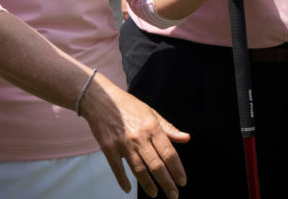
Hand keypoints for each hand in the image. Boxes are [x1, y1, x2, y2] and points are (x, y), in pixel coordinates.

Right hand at [79, 73, 189, 197]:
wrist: (100, 99)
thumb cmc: (128, 105)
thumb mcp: (150, 112)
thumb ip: (168, 128)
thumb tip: (186, 138)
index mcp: (152, 127)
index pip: (169, 153)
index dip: (177, 169)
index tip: (182, 181)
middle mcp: (139, 137)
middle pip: (156, 165)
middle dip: (167, 183)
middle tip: (174, 195)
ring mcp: (123, 144)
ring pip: (139, 170)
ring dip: (149, 185)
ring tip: (155, 194)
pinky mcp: (108, 148)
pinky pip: (117, 169)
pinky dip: (123, 181)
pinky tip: (128, 189)